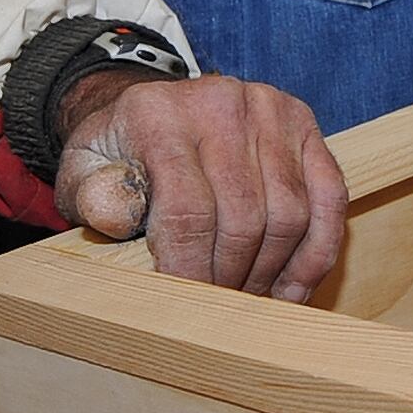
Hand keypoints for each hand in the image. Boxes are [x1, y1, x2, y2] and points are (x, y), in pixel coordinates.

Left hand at [57, 69, 349, 298]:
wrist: (152, 110)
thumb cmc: (120, 154)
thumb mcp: (83, 171)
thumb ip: (91, 194)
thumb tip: (117, 211)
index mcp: (158, 115)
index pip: (187, 211)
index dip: (191, 270)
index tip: (189, 308)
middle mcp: (219, 102)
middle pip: (244, 217)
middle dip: (231, 278)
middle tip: (219, 310)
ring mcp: (269, 110)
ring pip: (290, 213)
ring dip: (271, 271)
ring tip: (248, 299)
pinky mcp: (304, 125)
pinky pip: (329, 198)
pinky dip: (316, 252)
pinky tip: (293, 287)